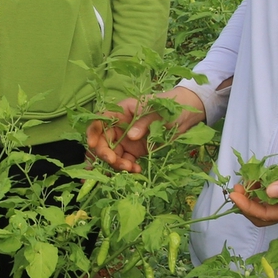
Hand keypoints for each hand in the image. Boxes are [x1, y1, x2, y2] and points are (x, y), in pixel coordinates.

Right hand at [88, 87, 205, 172]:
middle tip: (114, 162)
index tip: (92, 144)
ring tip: (130, 169)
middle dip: (105, 153)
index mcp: (121, 112)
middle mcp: (119, 126)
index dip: (93, 132)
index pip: (100, 121)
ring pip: (112, 154)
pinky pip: (125, 161)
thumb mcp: (158, 111)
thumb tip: (130, 137)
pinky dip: (127, 168)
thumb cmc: (170, 107)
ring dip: (116, 164)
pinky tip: (137, 170)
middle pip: (103, 141)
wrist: (185, 116)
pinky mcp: (134, 151)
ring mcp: (126, 140)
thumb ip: (143, 122)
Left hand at [232, 135, 277, 225]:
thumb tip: (269, 193)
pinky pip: (272, 194)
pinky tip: (255, 178)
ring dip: (252, 197)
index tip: (234, 194)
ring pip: (266, 205)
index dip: (247, 207)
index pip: (266, 215)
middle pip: (263, 215)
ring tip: (242, 182)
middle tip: (236, 188)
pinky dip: (261, 188)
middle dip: (246, 205)